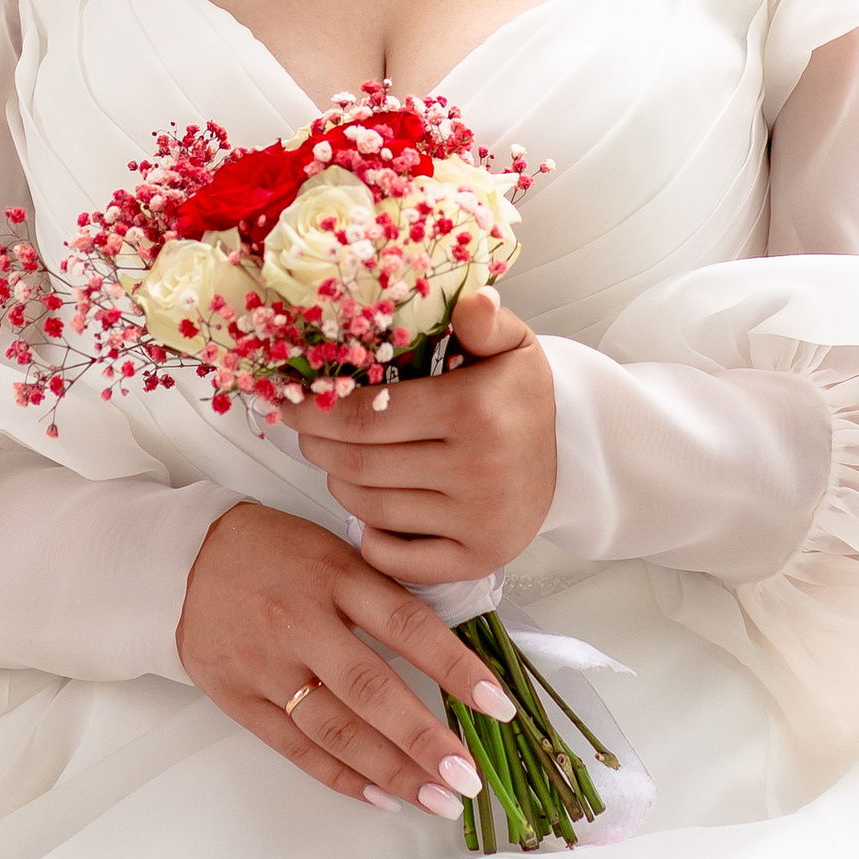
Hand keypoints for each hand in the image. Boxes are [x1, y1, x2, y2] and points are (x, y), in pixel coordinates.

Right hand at [177, 498, 518, 820]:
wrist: (180, 561)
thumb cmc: (271, 551)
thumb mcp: (332, 549)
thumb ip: (381, 592)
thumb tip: (450, 649)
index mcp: (334, 575)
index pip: (407, 625)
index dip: (456, 667)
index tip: (497, 705)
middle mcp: (300, 622)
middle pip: (371, 689)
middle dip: (424, 739)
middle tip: (468, 777)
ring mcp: (266, 665)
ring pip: (335, 729)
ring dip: (390, 770)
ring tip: (437, 798)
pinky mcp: (240, 697)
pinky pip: (296, 747)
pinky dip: (340, 776)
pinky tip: (380, 796)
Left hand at [289, 287, 556, 585]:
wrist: (567, 462)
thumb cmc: (517, 398)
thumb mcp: (510, 345)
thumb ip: (483, 319)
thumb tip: (473, 299)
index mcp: (474, 409)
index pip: (367, 415)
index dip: (316, 410)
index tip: (291, 402)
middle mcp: (478, 469)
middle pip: (359, 464)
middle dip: (317, 446)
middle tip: (304, 431)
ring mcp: (479, 520)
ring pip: (369, 508)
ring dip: (338, 484)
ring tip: (335, 462)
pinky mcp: (479, 559)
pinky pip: (396, 558)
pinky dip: (370, 538)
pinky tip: (367, 511)